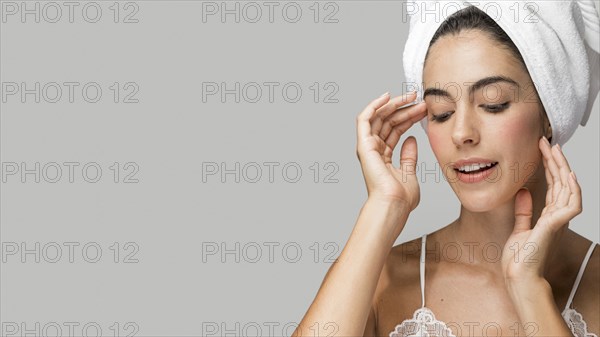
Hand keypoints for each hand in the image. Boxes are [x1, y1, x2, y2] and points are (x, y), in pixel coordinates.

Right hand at [355, 92, 426, 210]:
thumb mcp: (409, 172)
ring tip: (410, 96)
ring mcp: (367, 147)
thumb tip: (411, 140)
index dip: (408, 117)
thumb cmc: (401, 197)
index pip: (395, 130)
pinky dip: (374, 106)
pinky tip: (387, 96)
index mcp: (383, 157)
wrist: (394, 204)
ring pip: (379, 117)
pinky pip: (364, 119)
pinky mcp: (363, 144)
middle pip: (388, 121)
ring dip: (394, 104)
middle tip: (419, 98)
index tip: (423, 108)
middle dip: (404, 108)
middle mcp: (373, 150)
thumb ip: (409, 156)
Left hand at [501, 137, 581, 284]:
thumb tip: (523, 191)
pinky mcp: (555, 226)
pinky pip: (571, 205)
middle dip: (556, 161)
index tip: (541, 150)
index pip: (553, 186)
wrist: (518, 276)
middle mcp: (556, 217)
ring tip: (555, 150)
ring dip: (563, 168)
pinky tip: (568, 175)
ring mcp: (558, 221)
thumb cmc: (519, 259)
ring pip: (568, 189)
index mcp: (548, 216)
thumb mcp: (519, 229)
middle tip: (547, 142)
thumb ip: (523, 211)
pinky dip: (572, 190)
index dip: (550, 167)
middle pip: (562, 183)